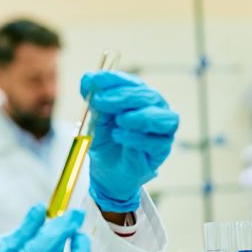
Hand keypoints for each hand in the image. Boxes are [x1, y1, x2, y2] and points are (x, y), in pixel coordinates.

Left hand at [80, 70, 178, 212]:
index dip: (114, 79)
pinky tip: (119, 135)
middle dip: (123, 96)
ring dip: (139, 116)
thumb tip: (87, 79)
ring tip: (119, 120)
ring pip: (163, 117)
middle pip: (148, 96)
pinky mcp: (161, 151)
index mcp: (140, 98)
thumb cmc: (105, 142)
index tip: (94, 80)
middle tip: (100, 101)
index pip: (133, 83)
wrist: (106, 173)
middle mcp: (155, 110)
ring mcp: (162, 130)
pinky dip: (137, 137)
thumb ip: (95, 100)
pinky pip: (156, 141)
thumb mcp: (96, 119)